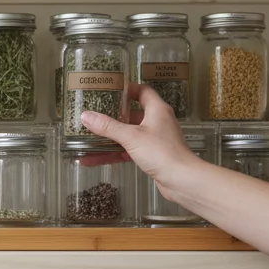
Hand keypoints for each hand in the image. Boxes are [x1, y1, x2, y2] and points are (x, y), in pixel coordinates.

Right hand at [80, 84, 199, 185]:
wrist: (181, 179)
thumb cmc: (163, 152)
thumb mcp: (131, 136)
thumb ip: (108, 126)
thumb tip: (86, 116)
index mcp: (157, 109)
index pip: (142, 91)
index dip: (127, 89)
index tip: (109, 90)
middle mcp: (157, 121)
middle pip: (132, 114)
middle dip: (112, 116)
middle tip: (95, 114)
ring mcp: (154, 139)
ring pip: (128, 134)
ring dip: (110, 138)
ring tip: (88, 138)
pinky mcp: (152, 154)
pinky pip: (129, 150)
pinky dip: (114, 153)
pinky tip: (95, 159)